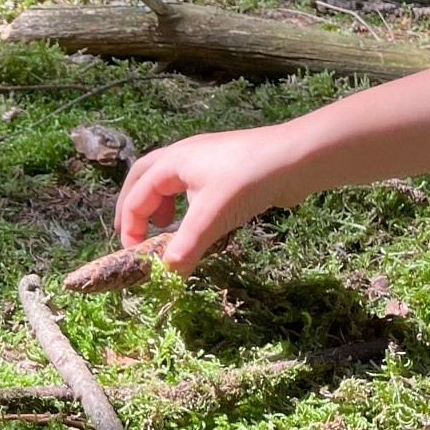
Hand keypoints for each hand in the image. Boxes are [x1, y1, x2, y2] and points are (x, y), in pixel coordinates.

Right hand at [114, 122, 304, 273]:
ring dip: (158, 202)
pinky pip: (191, 183)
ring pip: (168, 179)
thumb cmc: (248, 180)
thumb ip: (187, 247)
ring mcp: (206, 158)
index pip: (137, 196)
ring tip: (162, 225)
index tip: (134, 254)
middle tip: (131, 233)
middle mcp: (184, 155)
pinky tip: (197, 218)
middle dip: (134, 206)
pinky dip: (183, 202)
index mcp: (172, 162)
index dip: (130, 226)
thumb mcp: (212, 216)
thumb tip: (167, 274)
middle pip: (144, 177)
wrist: (298, 157)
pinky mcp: (226, 167)